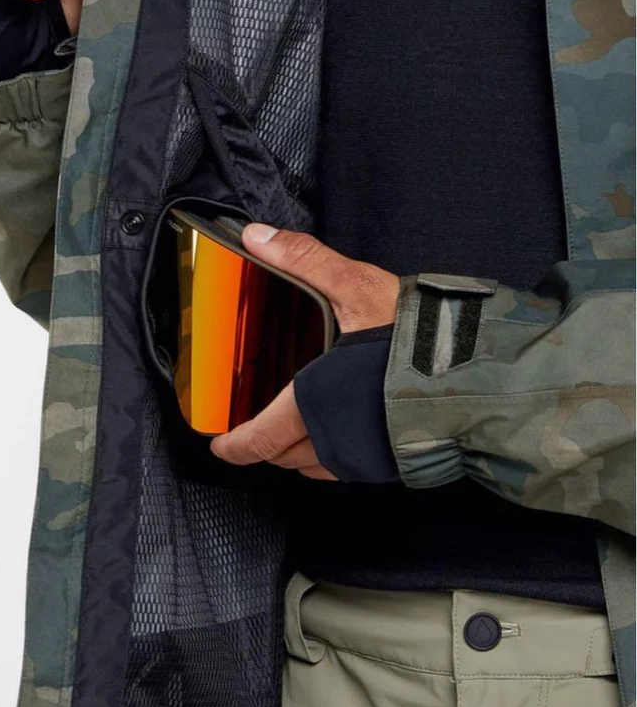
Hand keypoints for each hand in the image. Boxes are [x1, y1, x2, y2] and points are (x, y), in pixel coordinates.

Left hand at [210, 224, 399, 479]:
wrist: (486, 373)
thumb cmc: (421, 336)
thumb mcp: (357, 286)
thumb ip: (304, 260)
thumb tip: (256, 237)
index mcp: (315, 404)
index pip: (261, 439)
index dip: (236, 446)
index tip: (221, 446)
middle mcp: (335, 441)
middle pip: (283, 457)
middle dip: (263, 446)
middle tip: (253, 430)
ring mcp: (364, 458)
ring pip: (313, 467)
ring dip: (295, 453)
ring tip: (291, 429)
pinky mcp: (390, 462)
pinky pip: (344, 469)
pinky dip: (327, 457)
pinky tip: (336, 431)